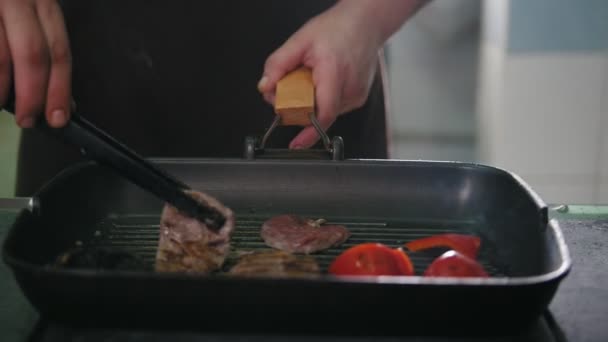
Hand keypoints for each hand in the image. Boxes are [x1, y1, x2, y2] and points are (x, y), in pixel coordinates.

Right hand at [0, 0, 70, 127]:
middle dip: (32, 94)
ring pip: (0, 57)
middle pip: (31, 53)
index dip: (60, 88)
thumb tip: (64, 100)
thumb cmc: (8, 5)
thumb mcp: (29, 12)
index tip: (58, 118)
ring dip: (1, 88)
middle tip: (27, 119)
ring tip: (1, 103)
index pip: (58, 50)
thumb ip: (45, 49)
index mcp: (41, 1)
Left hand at [257, 0, 426, 148]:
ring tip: (312, 77)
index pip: (323, 112)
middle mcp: (349, 89)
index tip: (297, 143)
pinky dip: (322, 98)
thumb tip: (265, 87)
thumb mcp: (300, 41)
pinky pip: (334, 106)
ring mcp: (356, 96)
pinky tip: (323, 80)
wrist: (366, 23)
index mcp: (334, 73)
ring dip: (312, 101)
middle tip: (290, 87)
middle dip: (300, 107)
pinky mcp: (358, 98)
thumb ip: (278, 64)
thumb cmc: (338, 28)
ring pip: (326, 110)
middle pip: (319, 112)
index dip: (309, 132)